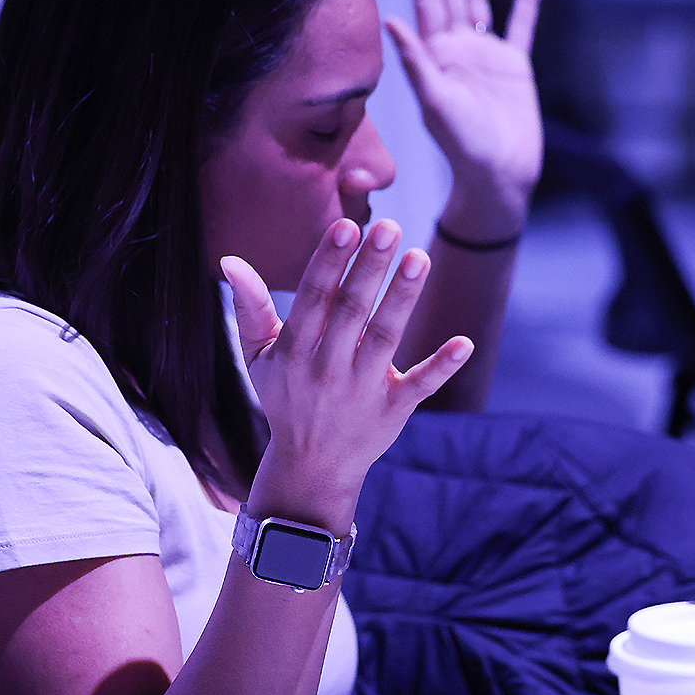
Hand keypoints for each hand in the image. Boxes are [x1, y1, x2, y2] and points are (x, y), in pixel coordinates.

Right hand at [221, 219, 472, 526]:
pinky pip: (419, 386)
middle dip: (370, 268)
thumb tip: (230, 260)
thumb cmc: (285, 398)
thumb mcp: (258, 357)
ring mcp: (362, 391)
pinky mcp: (393, 410)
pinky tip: (464, 343)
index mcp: (293, 352)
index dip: (329, 262)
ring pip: (385, 338)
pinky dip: (442, 366)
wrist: (310, 468)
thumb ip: (250, 308)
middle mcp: (327, 370)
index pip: (314, 299)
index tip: (347, 226)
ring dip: (402, 298)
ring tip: (420, 257)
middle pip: (352, 312)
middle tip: (389, 227)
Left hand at [386, 0, 542, 236]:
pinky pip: (520, 27)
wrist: (496, 179)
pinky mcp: (515, 68)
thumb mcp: (436, 104)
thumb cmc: (463, 149)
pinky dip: (525, 3)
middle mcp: (457, 48)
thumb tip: (390, 20)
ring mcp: (486, 56)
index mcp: (437, 53)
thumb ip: (416, 62)